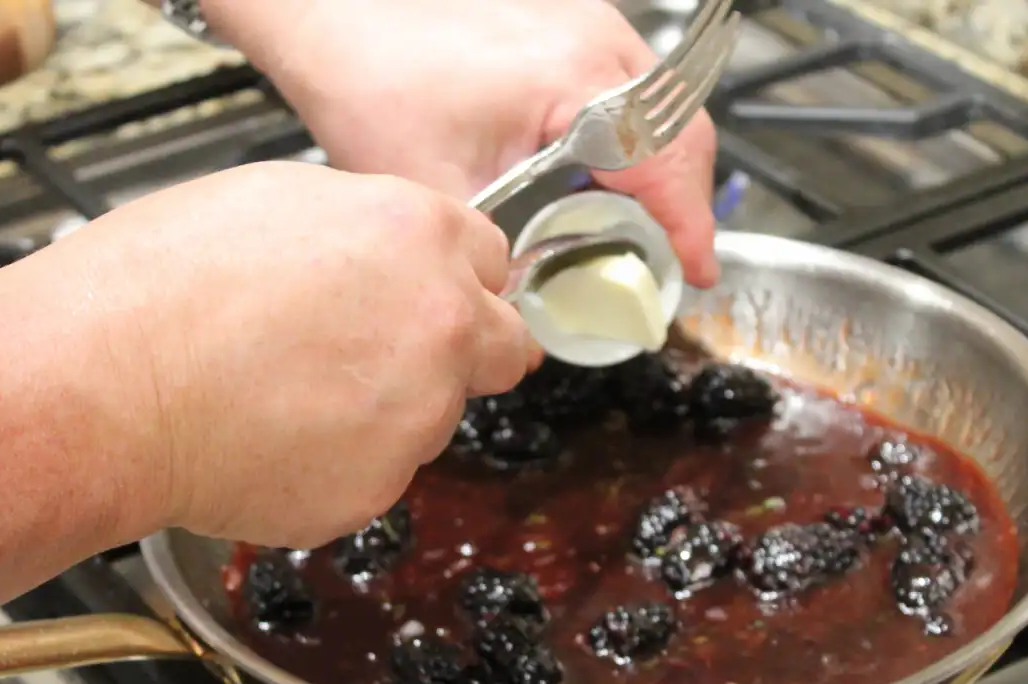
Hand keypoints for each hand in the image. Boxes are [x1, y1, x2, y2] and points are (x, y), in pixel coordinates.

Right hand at [32, 161, 529, 548]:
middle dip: (458, 353)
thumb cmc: (157, 287)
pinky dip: (338, 465)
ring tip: (286, 396)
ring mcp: (417, 416)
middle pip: (498, 347)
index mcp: (419, 235)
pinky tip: (270, 440)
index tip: (435, 297)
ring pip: (432, 417)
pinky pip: (376, 474)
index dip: (456, 281)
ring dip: (386, 411)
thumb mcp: (275, 201)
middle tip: (384, 360)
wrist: (101, 389)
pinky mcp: (378, 489)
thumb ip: (365, 229)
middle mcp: (440, 326)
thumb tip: (386, 250)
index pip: (493, 262)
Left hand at [205, 0, 719, 287]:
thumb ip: (498, 260)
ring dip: (659, 166)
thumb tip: (532, 311)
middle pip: (680, 130)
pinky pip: (627, 82)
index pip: (668, 161)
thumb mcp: (441, 193)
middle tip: (670, 258)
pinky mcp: (565, 20)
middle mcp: (591, 38)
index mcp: (574, 79)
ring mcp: (583, 20)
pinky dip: (629, 134)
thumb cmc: (371, 78)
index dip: (690, 226)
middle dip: (682, 200)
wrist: (331, 18)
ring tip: (639, 224)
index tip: (695, 271)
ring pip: (660, 105)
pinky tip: (600, 172)